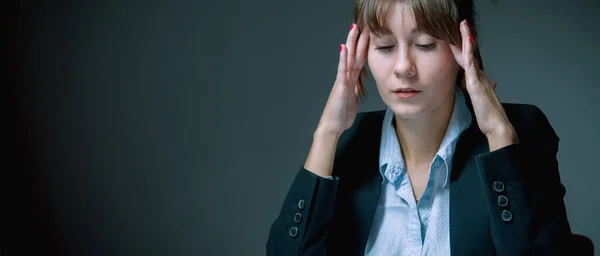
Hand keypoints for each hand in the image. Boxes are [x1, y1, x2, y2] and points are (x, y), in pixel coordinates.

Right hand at [316, 23, 369, 136]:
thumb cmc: (340, 115)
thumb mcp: (352, 101)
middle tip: (360, 24)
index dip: (363, 47)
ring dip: (351, 43)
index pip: (358, 60)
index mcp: (350, 81)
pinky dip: (343, 60)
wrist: (332, 127)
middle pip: (353, 55)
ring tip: (353, 29)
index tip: (367, 35)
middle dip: (357, 40)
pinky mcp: (340, 88)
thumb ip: (355, 91)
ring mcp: (342, 81)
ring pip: (348, 59)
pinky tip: (344, 49)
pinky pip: (342, 71)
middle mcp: (346, 78)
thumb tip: (358, 85)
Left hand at [450, 19, 517, 148]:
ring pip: (470, 54)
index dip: (464, 48)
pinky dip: (468, 52)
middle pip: (470, 53)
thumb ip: (478, 92)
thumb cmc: (488, 116)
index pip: (469, 60)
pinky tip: (467, 42)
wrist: (497, 125)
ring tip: (464, 25)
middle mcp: (479, 76)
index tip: (460, 36)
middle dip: (465, 37)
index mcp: (478, 79)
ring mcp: (478, 78)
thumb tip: (481, 86)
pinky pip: (471, 65)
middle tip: (463, 23)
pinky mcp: (476, 84)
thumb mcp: (479, 101)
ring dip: (467, 39)